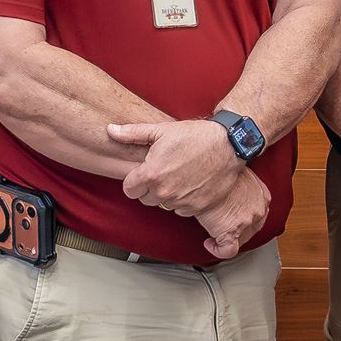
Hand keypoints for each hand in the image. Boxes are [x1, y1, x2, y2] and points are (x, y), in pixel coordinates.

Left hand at [110, 118, 243, 216]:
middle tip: (164, 172)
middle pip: (145, 199)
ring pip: (164, 205)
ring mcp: (181, 202)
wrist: (229, 145)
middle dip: (151, 188)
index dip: (135, 181)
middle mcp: (164, 192)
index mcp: (151, 174)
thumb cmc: (196, 136)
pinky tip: (192, 184)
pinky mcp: (198, 208)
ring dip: (168, 195)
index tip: (143, 174)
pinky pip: (182, 210)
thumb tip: (111, 131)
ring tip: (180, 176)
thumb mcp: (162, 130)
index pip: (129, 190)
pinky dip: (185, 201)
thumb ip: (133, 133)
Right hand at [197, 168, 270, 260]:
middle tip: (225, 227)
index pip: (259, 211)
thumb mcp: (237, 170)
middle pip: (253, 228)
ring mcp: (246, 222)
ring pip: (241, 240)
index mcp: (262, 195)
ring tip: (215, 236)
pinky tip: (209, 244)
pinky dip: (218, 250)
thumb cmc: (219, 164)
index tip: (235, 216)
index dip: (246, 216)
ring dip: (229, 239)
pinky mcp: (231, 232)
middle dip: (240, 231)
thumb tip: (229, 179)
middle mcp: (258, 209)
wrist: (209, 170)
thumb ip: (238, 179)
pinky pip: (228, 250)